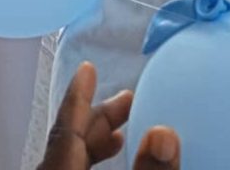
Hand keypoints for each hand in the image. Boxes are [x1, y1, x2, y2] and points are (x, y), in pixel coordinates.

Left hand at [38, 63, 180, 169]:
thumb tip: (164, 134)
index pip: (65, 131)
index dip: (77, 97)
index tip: (86, 68)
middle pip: (67, 140)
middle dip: (97, 116)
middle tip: (128, 99)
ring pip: (70, 156)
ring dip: (98, 138)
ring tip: (124, 126)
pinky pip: (72, 168)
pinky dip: (92, 158)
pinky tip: (117, 152)